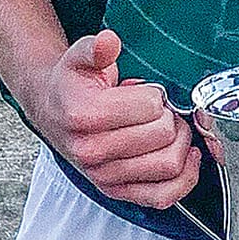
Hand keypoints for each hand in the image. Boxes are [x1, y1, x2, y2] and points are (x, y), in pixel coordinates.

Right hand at [24, 30, 200, 210]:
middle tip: (161, 110)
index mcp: (83, 114)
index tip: (148, 92)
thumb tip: (109, 42)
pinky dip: (185, 178)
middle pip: (163, 135)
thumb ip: (96, 48)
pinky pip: (164, 196)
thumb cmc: (72, 87)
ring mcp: (105, 175)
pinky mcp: (117, 192)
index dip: (157, 95)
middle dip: (171, 117)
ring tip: (169, 129)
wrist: (53, 113)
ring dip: (181, 143)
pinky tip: (185, 156)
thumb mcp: (80, 58)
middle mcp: (92, 150)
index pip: (150, 107)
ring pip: (169, 165)